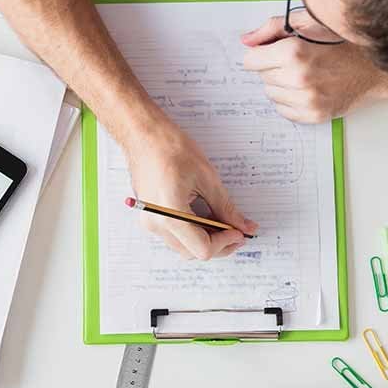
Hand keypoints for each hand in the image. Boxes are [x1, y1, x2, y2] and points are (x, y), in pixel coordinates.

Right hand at [122, 122, 257, 259]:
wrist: (144, 136)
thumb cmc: (170, 148)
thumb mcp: (207, 178)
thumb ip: (226, 208)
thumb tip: (243, 226)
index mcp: (170, 213)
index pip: (202, 248)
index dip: (225, 243)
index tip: (239, 232)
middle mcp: (156, 223)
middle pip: (193, 252)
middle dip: (218, 245)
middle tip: (237, 230)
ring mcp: (150, 222)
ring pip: (184, 247)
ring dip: (206, 240)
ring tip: (223, 224)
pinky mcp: (150, 218)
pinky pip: (175, 236)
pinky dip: (193, 233)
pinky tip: (206, 220)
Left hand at [241, 16, 387, 122]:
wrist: (374, 67)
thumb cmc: (343, 42)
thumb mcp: (308, 22)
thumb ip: (271, 28)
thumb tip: (246, 41)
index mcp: (294, 52)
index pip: (250, 60)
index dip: (261, 53)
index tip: (271, 52)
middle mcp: (298, 78)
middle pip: (261, 77)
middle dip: (273, 67)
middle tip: (297, 61)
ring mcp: (307, 99)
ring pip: (271, 94)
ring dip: (281, 84)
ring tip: (304, 74)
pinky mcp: (313, 115)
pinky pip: (283, 110)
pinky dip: (291, 100)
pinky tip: (308, 88)